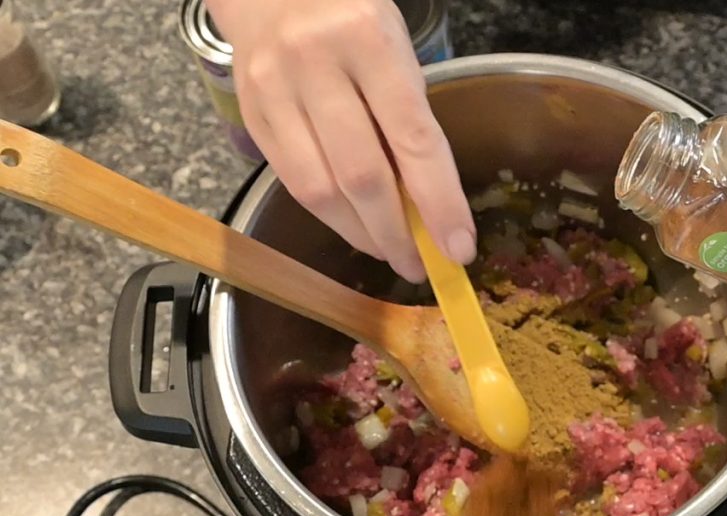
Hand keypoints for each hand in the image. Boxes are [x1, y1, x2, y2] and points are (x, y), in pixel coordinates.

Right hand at [205, 0, 475, 282]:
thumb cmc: (351, 20)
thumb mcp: (396, 52)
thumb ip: (410, 122)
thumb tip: (429, 208)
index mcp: (370, 42)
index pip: (414, 140)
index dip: (440, 204)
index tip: (459, 249)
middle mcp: (316, 64)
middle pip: (362, 176)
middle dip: (397, 234)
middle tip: (421, 265)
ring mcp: (275, 90)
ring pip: (321, 190)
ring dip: (362, 235)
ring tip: (390, 251)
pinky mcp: (251, 115)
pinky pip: (294, 183)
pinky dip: (330, 215)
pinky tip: (354, 225)